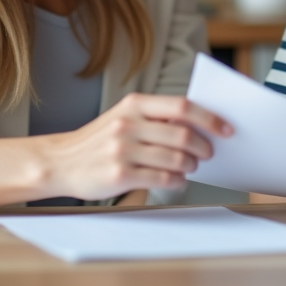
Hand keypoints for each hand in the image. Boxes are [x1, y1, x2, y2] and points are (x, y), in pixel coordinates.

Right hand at [39, 93, 231, 201]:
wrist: (59, 162)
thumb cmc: (99, 140)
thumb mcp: (124, 117)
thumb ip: (156, 117)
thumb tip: (200, 124)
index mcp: (134, 104)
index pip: (182, 107)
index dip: (209, 118)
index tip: (226, 129)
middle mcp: (128, 124)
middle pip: (183, 134)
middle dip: (204, 147)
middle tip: (208, 154)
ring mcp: (122, 150)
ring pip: (176, 158)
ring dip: (191, 166)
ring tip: (190, 167)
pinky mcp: (119, 175)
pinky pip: (162, 179)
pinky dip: (177, 181)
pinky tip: (177, 180)